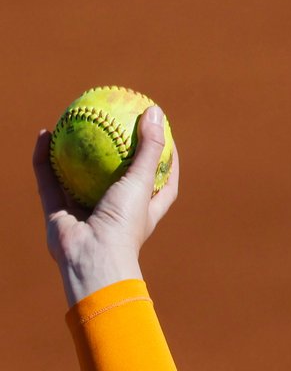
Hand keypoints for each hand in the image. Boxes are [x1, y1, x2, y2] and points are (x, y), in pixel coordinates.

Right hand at [34, 106, 179, 305]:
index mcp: (145, 209)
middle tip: (114, 123)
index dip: (167, 160)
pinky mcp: (59, 212)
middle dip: (116, 154)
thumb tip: (155, 112)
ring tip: (73, 123)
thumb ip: (150, 149)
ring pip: (78, 176)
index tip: (166, 137)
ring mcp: (86, 211)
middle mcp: (116, 210)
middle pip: (119, 177)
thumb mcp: (143, 182)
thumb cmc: (124, 223)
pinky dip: (45, 158)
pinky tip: (44, 134)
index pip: (164, 182)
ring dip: (74, 152)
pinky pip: (49, 179)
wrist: (89, 258)